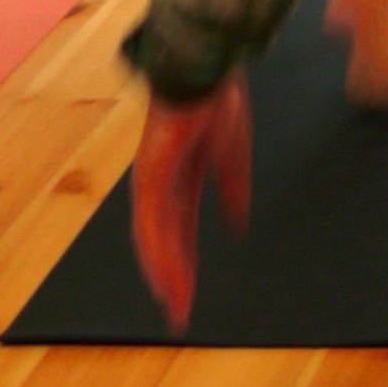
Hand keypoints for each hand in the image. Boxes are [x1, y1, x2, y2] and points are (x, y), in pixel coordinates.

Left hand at [130, 78, 250, 332]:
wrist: (209, 71)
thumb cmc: (218, 102)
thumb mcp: (233, 156)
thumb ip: (233, 191)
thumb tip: (238, 227)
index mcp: (181, 180)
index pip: (180, 232)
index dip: (185, 263)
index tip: (190, 295)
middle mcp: (160, 185)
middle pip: (164, 242)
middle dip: (173, 278)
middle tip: (179, 316)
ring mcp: (151, 181)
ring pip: (154, 239)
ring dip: (164, 272)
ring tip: (175, 304)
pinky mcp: (149, 175)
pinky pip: (151, 222)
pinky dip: (158, 251)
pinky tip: (166, 273)